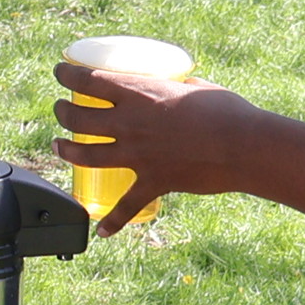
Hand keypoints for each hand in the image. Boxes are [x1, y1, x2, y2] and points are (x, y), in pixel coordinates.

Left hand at [53, 58, 266, 233]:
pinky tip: (102, 231)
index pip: (88, 80)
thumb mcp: (197, 87)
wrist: (245, 146)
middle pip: (78, 118)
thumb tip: (179, 85)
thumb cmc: (228, 111)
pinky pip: (126, 205)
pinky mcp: (153, 181)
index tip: (59, 72)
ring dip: (65, 150)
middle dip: (62, 112)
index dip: (66, 74)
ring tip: (58, 146)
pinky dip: (113, 221)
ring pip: (85, 154)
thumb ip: (181, 86)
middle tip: (61, 110)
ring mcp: (138, 154)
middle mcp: (130, 123)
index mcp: (139, 93)